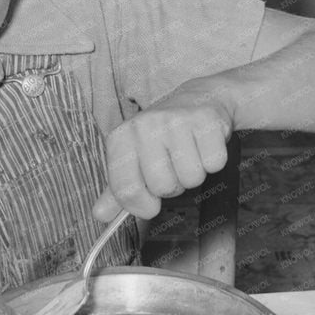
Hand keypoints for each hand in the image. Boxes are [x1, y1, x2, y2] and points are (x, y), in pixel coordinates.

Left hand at [94, 82, 234, 220]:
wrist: (197, 99)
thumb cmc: (162, 135)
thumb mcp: (134, 158)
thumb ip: (119, 189)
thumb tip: (100, 215)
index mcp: (121, 138)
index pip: (126, 189)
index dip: (140, 206)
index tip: (149, 206)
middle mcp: (145, 126)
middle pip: (163, 187)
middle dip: (173, 186)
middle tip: (173, 166)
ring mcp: (176, 120)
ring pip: (191, 178)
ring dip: (194, 174)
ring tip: (190, 154)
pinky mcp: (206, 119)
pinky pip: (214, 163)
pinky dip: (213, 161)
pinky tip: (204, 145)